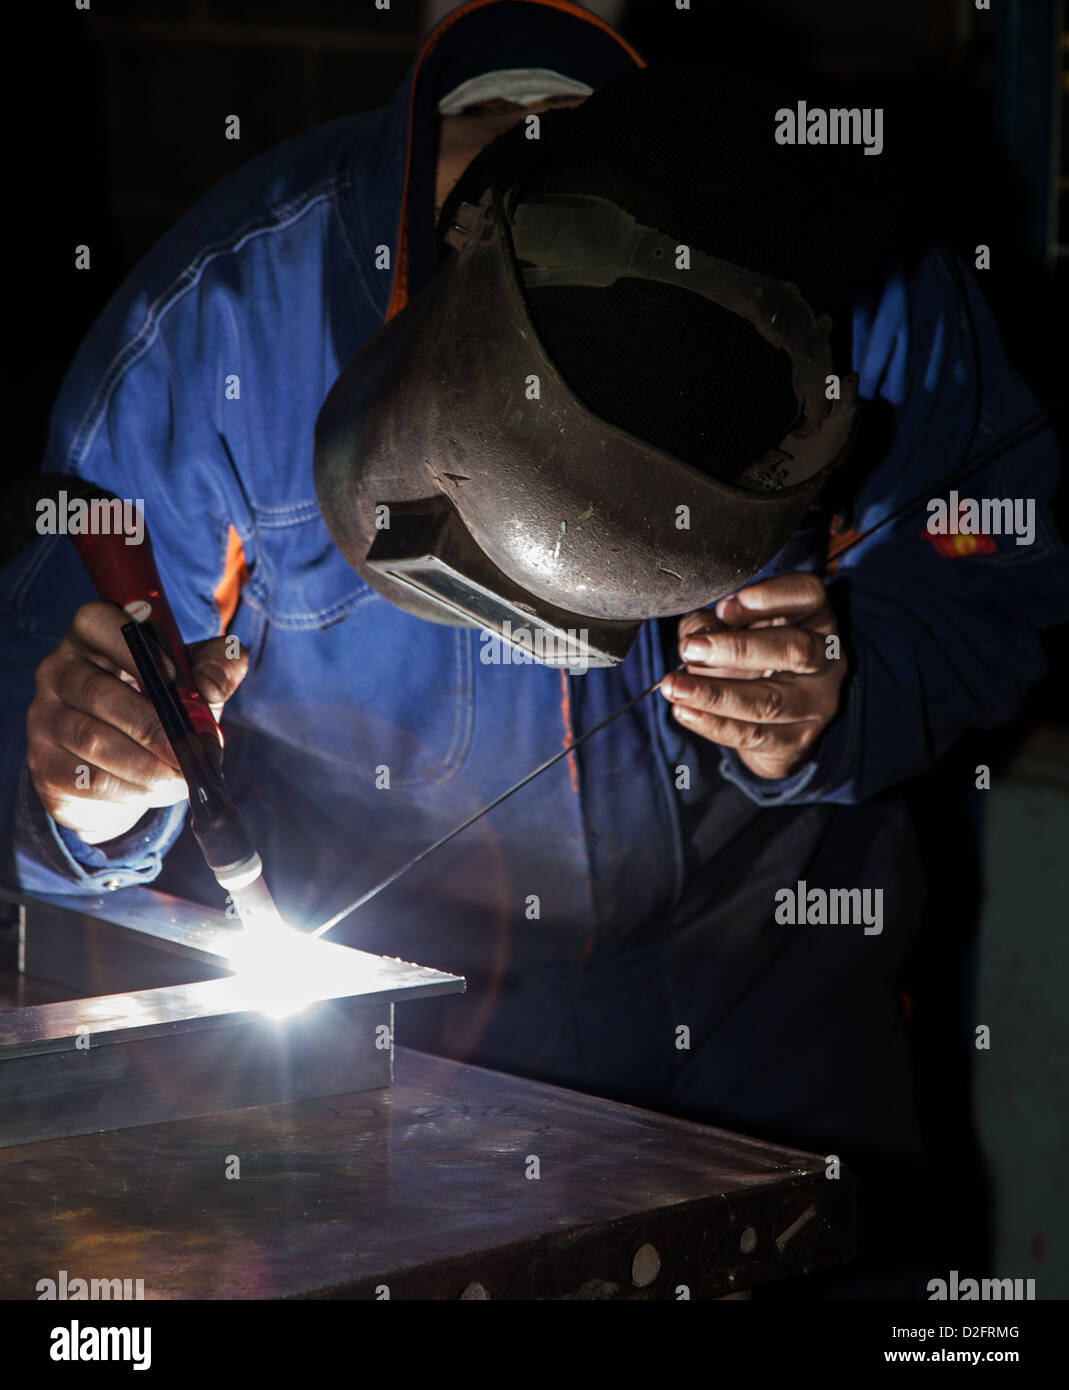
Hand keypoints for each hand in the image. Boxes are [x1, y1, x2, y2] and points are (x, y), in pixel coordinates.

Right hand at [26, 602, 247, 844]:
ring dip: (147, 765)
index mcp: (93, 634)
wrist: (130, 768)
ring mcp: (43, 718)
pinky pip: (86, 779)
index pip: (99, 623)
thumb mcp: (196, 678)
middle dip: (153, 727)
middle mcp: (57, 670)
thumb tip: (211, 686)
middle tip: (191, 751)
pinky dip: (130, 790)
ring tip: (182, 777)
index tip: (175, 676)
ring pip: (92, 740)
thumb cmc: (164, 706)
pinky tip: (156, 791)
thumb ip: (217, 666)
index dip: (135, 648)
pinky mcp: (43, 764)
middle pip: (98, 693)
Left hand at [659, 573, 844, 779]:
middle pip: (795, 650)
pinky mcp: (796, 740)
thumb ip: (712, 623)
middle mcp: (826, 659)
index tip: (724, 607)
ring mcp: (816, 703)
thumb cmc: (749, 657)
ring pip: (769, 701)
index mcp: (815, 617)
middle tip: (691, 649)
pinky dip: (713, 724)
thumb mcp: (731, 628)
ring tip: (674, 686)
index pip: (808, 595)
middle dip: (737, 650)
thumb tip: (694, 637)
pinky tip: (684, 711)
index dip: (770, 597)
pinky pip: (753, 735)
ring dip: (714, 694)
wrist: (771, 720)